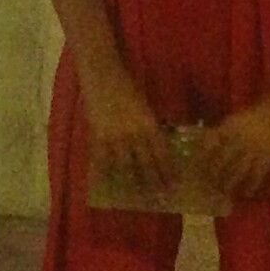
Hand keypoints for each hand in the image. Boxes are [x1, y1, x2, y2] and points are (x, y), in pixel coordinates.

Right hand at [83, 69, 175, 195]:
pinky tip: (111, 184)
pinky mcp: (97, 137)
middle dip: (153, 183)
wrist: (102, 73)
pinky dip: (107, 174)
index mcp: (149, 125)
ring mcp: (114, 138)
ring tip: (137, 196)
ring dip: (132, 184)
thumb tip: (156, 147)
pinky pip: (103, 162)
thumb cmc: (127, 85)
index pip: (161, 155)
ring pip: (125, 168)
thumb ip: (149, 126)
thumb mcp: (145, 106)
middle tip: (158, 197)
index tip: (172, 185)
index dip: (167, 172)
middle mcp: (134, 135)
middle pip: (145, 166)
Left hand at [202, 89, 269, 201]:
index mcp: (230, 126)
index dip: (201, 159)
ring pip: (236, 174)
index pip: (208, 145)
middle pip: (220, 164)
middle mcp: (238, 139)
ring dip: (229, 186)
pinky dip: (250, 187)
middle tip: (211, 185)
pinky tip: (247, 192)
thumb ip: (227, 131)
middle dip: (214, 177)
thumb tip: (213, 147)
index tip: (196, 168)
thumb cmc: (264, 111)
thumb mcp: (240, 117)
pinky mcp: (268, 158)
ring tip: (226, 192)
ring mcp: (254, 150)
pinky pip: (256, 178)